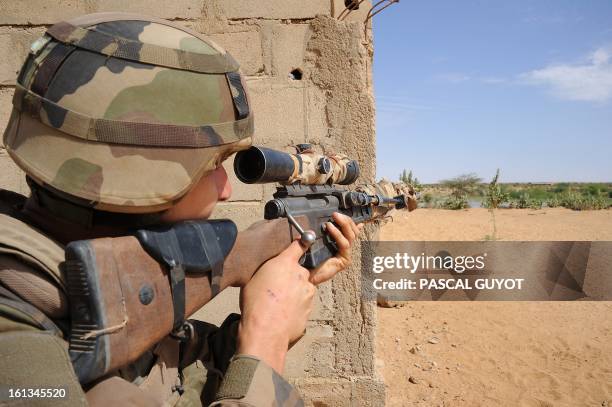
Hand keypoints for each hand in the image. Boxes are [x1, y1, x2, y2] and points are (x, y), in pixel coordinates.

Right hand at [237, 240, 314, 372]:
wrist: (265, 331)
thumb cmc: (255, 304)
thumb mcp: (254, 279)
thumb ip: (269, 269)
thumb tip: (273, 270)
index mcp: (285, 263)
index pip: (299, 246)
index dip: (302, 242)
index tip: (306, 240)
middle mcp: (301, 275)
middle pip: (300, 271)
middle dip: (292, 277)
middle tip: (277, 288)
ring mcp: (308, 292)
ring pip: (303, 288)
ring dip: (295, 293)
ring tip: (278, 304)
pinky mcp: (309, 309)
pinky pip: (303, 304)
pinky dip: (295, 307)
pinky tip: (283, 314)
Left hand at [308, 212, 362, 285]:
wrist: (306, 275)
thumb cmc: (310, 259)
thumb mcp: (317, 241)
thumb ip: (322, 233)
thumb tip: (325, 222)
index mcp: (341, 244)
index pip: (351, 230)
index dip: (349, 221)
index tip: (340, 213)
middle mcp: (345, 249)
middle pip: (353, 231)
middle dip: (346, 220)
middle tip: (335, 214)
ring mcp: (346, 255)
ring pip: (351, 236)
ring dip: (342, 224)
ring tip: (333, 218)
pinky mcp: (345, 261)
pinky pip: (344, 244)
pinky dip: (337, 234)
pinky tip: (330, 228)